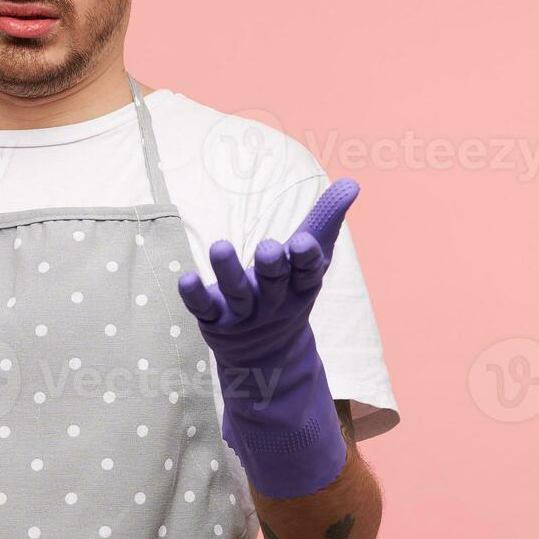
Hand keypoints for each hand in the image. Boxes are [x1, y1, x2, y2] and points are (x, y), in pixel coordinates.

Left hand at [177, 178, 359, 498]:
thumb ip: (325, 219)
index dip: (306, 258)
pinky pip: (203, 308)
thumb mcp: (310, 258)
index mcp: (301, 285)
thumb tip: (351, 182)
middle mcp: (274, 300)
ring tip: (220, 246)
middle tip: (268, 248)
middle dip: (272, 265)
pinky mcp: (215, 319)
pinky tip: (186, 278)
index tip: (302, 242)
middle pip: (274, 282)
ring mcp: (244, 313)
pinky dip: (194, 295)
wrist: (267, 355)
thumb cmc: (290, 289)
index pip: (308, 272)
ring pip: (237, 293)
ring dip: (228, 271)